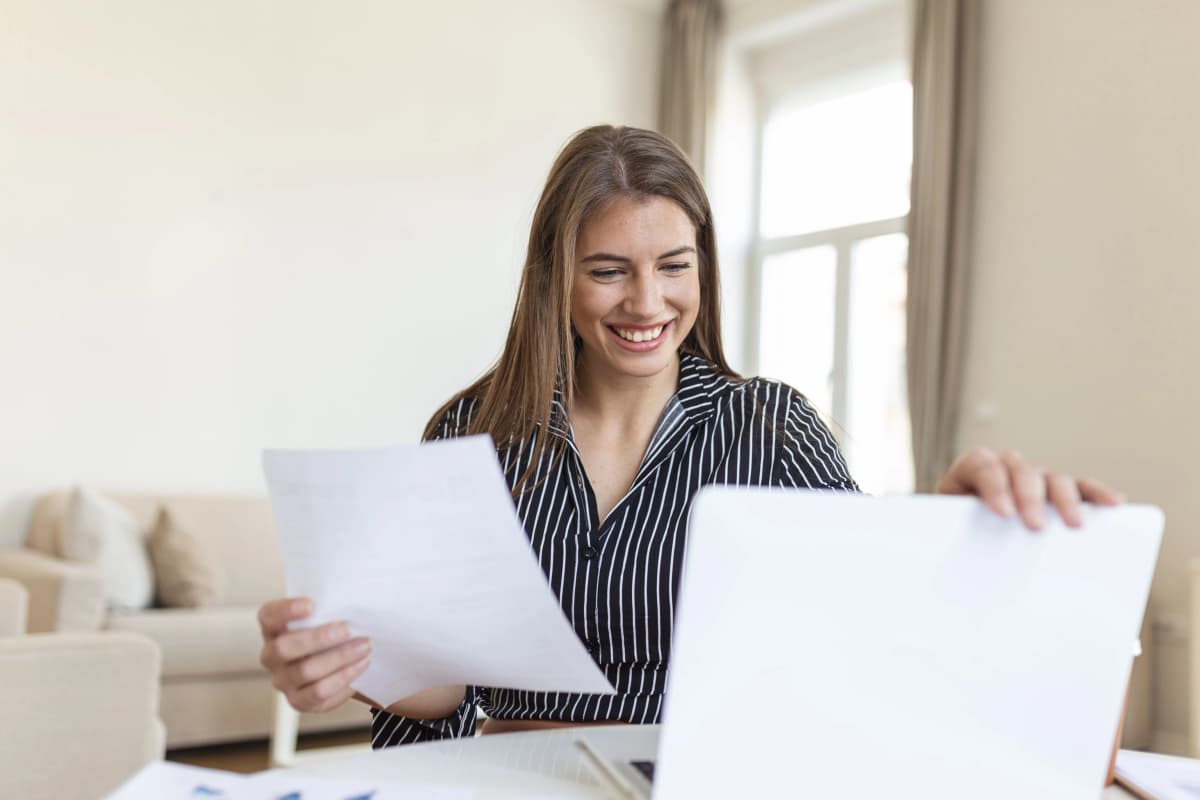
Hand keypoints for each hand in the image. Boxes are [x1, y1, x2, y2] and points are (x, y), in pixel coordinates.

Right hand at [258, 597, 371, 712]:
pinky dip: (344, 678)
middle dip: (319, 638)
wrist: (336, 663)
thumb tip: (354, 598)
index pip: (268, 615)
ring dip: (340, 657)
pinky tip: (361, 665)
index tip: (311, 604)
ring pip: (306, 672)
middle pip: (284, 648)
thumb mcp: (324, 616)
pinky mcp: (299, 701)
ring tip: (364, 646)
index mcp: (273, 628)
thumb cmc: (329, 631)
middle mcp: (271, 656)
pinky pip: (320, 693)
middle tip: (348, 629)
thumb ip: (330, 607)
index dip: (286, 610)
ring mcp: (283, 681)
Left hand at [935, 448, 1123, 529]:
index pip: (981, 464)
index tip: (1003, 513)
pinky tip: (1114, 503)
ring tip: (1075, 525)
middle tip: (1035, 526)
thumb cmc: (957, 540)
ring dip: (1064, 499)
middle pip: (1020, 470)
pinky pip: (1079, 486)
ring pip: (1052, 477)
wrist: (962, 543)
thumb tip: (963, 568)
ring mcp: (1032, 479)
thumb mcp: (951, 535)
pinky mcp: (1056, 491)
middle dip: (1029, 497)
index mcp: (969, 475)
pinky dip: (1096, 493)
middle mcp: (1004, 470)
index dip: (993, 484)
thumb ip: (956, 538)